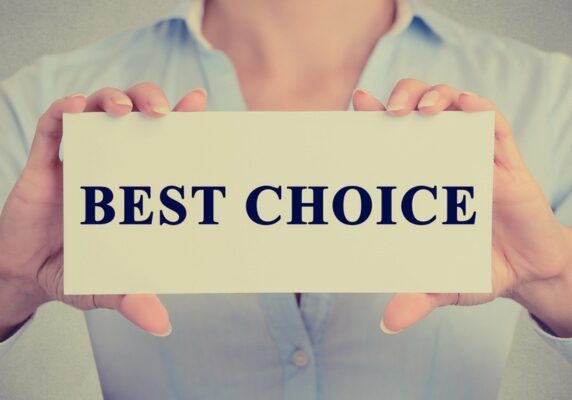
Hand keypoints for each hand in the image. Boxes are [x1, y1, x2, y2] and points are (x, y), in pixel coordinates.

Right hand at [0, 83, 206, 339]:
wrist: (26, 274)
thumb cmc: (77, 271)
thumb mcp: (107, 286)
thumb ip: (132, 299)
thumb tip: (162, 325)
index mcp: (135, 183)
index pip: (164, 140)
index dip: (183, 119)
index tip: (199, 104)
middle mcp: (112, 162)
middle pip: (134, 111)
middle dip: (149, 99)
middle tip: (162, 112)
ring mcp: (78, 158)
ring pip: (97, 108)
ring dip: (112, 98)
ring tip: (123, 109)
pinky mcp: (43, 162)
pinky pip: (51, 126)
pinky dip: (62, 112)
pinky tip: (73, 109)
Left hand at [352, 80, 571, 336]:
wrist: (529, 272)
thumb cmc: (479, 268)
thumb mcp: (444, 284)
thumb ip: (418, 297)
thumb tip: (388, 323)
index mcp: (423, 181)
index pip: (394, 137)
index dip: (373, 116)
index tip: (356, 105)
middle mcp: (446, 160)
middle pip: (420, 107)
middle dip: (403, 96)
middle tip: (389, 112)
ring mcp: (476, 157)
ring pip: (455, 104)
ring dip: (436, 95)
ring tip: (423, 110)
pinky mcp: (508, 162)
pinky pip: (494, 125)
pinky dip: (479, 110)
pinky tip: (468, 107)